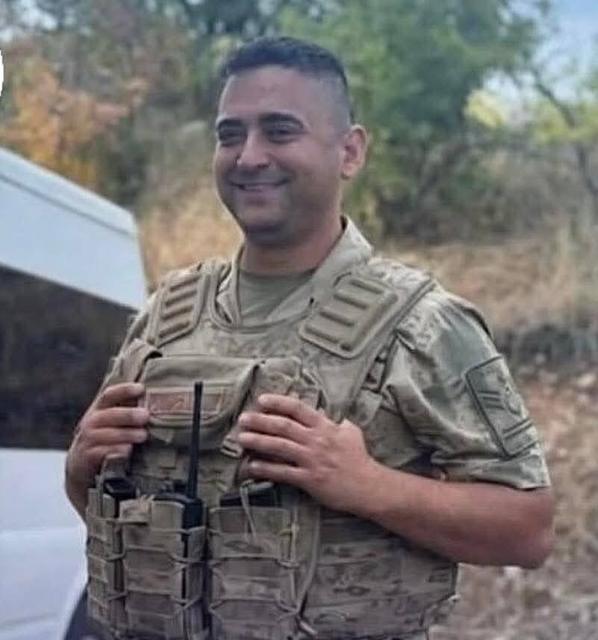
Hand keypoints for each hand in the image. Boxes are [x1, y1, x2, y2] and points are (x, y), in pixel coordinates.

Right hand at [66, 382, 148, 490]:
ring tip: (143, 435)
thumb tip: (157, 402)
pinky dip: (115, 451)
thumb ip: (129, 411)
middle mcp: (90, 422)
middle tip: (146, 416)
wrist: (81, 466)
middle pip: (108, 415)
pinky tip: (128, 450)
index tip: (141, 388)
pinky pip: (101, 453)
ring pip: (105, 434)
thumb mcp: (113, 422)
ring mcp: (87, 441)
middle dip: (128, 415)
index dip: (124, 390)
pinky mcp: (86, 458)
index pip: (109, 395)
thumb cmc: (106, 438)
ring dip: (126, 434)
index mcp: (99, 409)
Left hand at [236, 394, 380, 513]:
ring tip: (242, 438)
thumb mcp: (352, 432)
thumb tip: (327, 415)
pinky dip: (266, 468)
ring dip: (258, 441)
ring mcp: (312, 459)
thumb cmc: (360, 459)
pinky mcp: (309, 479)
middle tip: (243, 418)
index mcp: (325, 426)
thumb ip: (336, 423)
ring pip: (280, 446)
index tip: (262, 400)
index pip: (298, 409)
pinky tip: (252, 466)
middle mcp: (316, 440)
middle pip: (283, 426)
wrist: (369, 486)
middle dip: (261, 421)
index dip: (278, 402)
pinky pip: (283, 472)